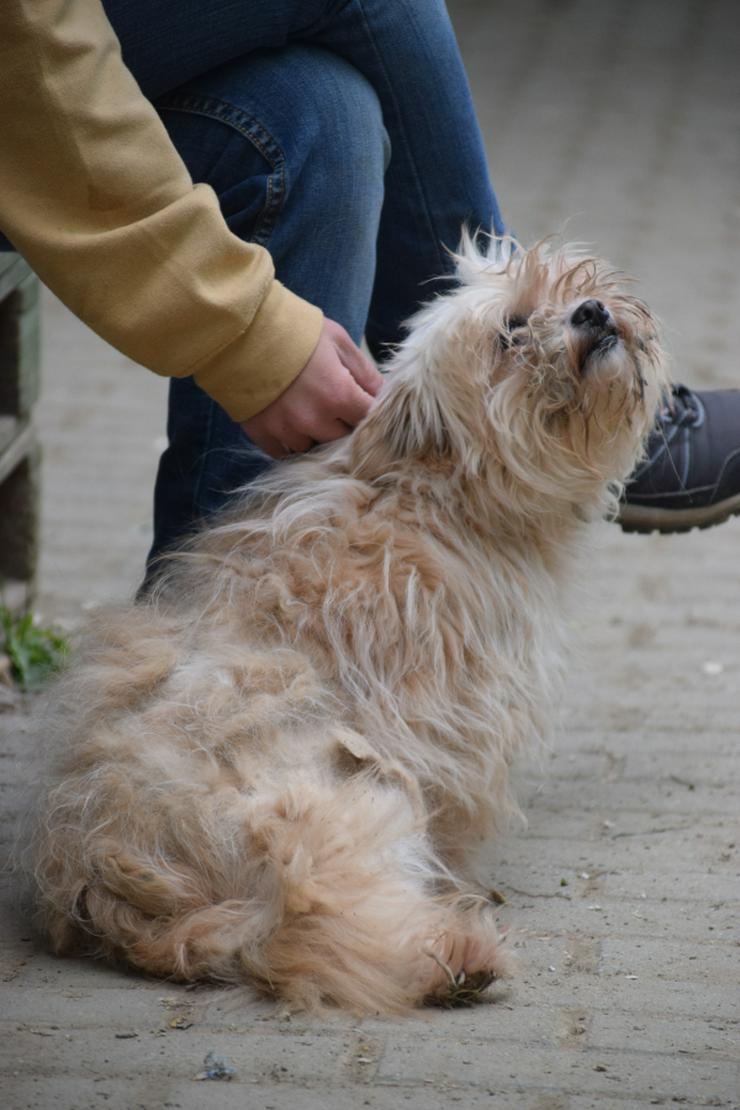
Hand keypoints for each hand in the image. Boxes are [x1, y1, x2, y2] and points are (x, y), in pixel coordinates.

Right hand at [241, 318, 382, 457]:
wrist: (242, 329)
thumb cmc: (296, 331)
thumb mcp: (338, 342)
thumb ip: (365, 373)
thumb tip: (385, 396)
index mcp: (339, 394)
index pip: (368, 421)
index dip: (369, 415)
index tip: (363, 408)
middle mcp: (314, 419)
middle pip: (342, 440)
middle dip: (343, 426)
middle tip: (336, 408)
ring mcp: (287, 430)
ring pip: (313, 448)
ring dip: (315, 435)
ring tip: (308, 413)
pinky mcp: (262, 434)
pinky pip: (283, 453)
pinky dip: (289, 443)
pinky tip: (289, 424)